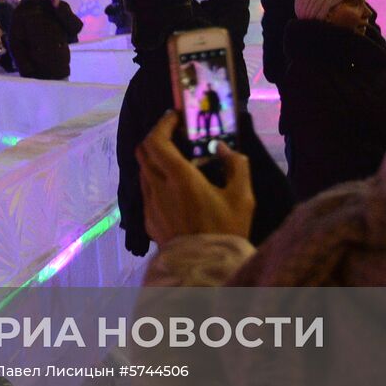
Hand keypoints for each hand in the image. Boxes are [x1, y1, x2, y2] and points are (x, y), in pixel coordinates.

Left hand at [135, 111, 252, 245]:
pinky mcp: (148, 220)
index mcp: (179, 178)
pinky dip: (157, 180)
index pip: (156, 140)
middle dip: (156, 137)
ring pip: (144, 171)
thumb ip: (236, 166)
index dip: (162, 123)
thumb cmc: (226, 230)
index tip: (176, 117)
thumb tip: (223, 148)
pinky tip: (174, 189)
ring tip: (177, 162)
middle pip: (143, 151)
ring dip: (156, 160)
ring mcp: (150, 204)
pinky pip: (147, 191)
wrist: (205, 269)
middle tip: (174, 134)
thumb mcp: (242, 197)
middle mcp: (158, 188)